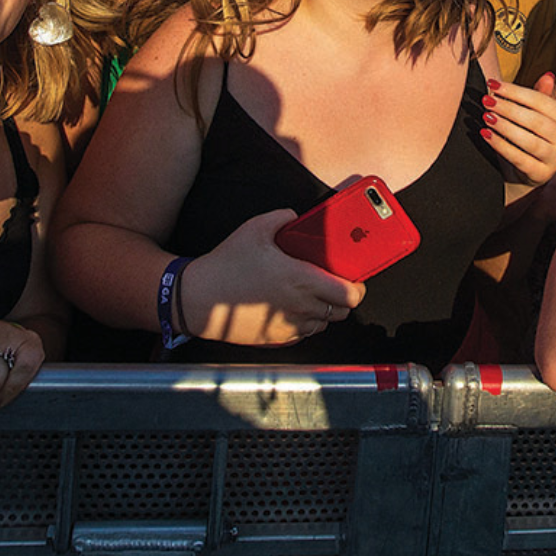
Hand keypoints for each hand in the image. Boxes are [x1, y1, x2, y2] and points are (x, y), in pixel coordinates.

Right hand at [181, 210, 364, 346]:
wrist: (197, 299)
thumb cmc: (226, 265)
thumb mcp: (254, 229)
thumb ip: (282, 217)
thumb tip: (295, 216)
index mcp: (300, 279)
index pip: (349, 295)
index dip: (357, 288)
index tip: (355, 278)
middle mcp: (299, 306)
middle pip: (341, 312)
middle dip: (344, 299)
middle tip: (335, 284)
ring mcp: (288, 326)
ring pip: (323, 325)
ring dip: (325, 311)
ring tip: (313, 294)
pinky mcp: (275, 339)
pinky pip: (303, 334)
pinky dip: (305, 322)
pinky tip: (293, 307)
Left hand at [481, 73, 555, 185]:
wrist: (531, 170)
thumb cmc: (532, 135)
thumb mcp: (537, 114)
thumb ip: (539, 95)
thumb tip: (547, 75)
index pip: (541, 101)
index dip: (516, 91)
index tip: (493, 84)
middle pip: (536, 121)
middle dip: (509, 109)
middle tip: (487, 101)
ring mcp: (555, 158)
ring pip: (530, 141)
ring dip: (505, 127)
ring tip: (486, 117)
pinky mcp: (542, 174)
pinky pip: (520, 159)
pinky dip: (501, 146)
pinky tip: (487, 135)